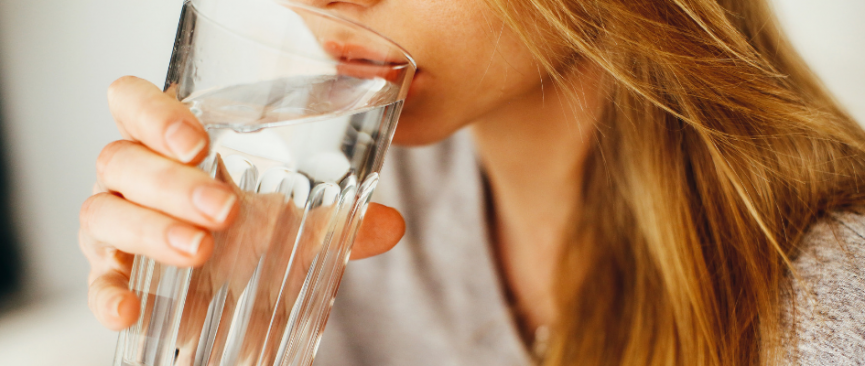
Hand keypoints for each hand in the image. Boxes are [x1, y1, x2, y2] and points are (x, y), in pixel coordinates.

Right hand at [79, 76, 405, 333]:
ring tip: (201, 250)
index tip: (197, 142)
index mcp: (170, 146)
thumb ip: (338, 219)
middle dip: (172, 183)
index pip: (134, 103)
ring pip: (103, 212)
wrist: (227, 288)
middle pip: (122, 159)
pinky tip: (132, 308)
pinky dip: (108, 293)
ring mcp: (115, 224)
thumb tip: (391, 225)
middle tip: (224, 209)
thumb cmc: (249, 233)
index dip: (154, 113)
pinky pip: (96, 279)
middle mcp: (134, 178)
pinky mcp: (113, 273)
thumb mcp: (294, 220)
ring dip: (151, 230)